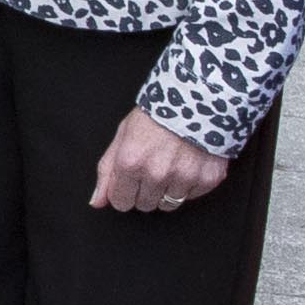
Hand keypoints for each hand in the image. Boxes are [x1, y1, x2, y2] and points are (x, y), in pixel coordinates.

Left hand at [92, 111, 228, 214]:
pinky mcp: (207, 178)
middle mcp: (157, 173)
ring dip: (168, 189)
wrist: (197, 99)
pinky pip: (191, 196)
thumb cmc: (157, 114)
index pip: (121, 202)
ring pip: (169, 204)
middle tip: (154, 167)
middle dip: (146, 191)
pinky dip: (189, 184)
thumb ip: (108, 171)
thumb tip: (97, 201)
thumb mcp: (123, 135)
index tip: (131, 180)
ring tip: (172, 165)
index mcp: (131, 162)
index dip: (124, 191)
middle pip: (145, 205)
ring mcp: (183, 177)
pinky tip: (188, 164)